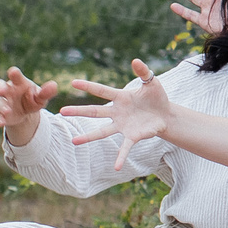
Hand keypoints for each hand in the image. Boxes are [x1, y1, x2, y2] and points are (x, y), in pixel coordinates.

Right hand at [0, 66, 59, 145]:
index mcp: (18, 82)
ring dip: (2, 106)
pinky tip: (2, 122)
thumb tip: (54, 85)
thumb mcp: (41, 97)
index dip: (14, 73)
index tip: (13, 72)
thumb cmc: (32, 99)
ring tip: (8, 111)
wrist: (25, 114)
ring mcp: (2, 101)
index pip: (15, 75)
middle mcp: (8, 90)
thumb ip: (46, 92)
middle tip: (1, 91)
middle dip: (0, 87)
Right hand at [63, 60, 177, 170]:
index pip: (102, 90)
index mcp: (120, 97)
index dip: (88, 86)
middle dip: (79, 111)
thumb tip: (135, 60)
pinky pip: (124, 148)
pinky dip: (120, 157)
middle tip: (62, 111)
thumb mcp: (151, 82)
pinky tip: (116, 167)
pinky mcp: (132, 136)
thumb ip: (144, 71)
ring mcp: (122, 125)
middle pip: (95, 111)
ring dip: (89, 136)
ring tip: (74, 141)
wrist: (166, 115)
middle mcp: (117, 112)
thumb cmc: (156, 97)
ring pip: (102, 131)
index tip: (73, 82)